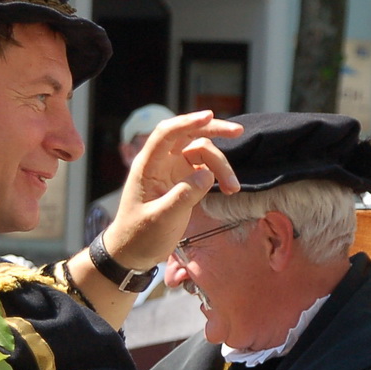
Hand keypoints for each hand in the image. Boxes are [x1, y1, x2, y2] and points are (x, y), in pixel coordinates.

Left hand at [103, 110, 243, 271]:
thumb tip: (207, 175)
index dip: (187, 122)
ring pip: (202, 153)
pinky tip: (229, 190)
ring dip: (221, 166)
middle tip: (238, 132)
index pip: (167, 134)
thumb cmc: (140, 236)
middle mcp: (161, 162)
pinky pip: (205, 167)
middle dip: (213, 131)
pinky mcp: (184, 181)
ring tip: (233, 189)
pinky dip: (219, 175)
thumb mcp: (161, 219)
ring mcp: (173, 170)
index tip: (210, 116)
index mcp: (148, 166)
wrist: (132, 252)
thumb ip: (183, 196)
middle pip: (188, 135)